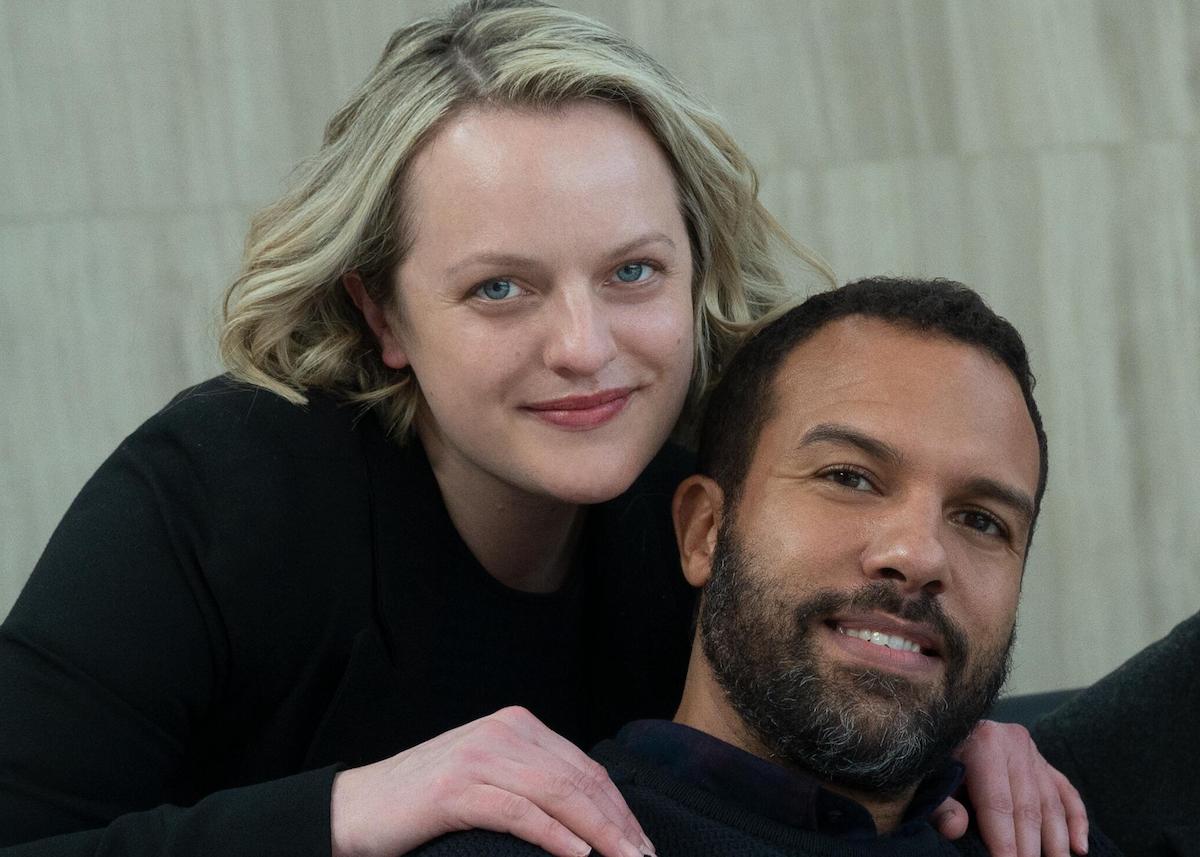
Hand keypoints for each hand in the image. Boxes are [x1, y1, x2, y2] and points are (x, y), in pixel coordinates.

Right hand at [330, 706, 654, 856]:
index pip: (584, 768)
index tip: (642, 843)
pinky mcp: (455, 787)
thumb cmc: (424, 803)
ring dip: (600, 834)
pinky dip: (555, 835)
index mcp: (516, 726)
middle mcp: (503, 731)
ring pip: (557, 794)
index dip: (619, 808)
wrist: (356, 809)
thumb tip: (590, 817)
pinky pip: (519, 811)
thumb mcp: (489, 779)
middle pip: (578, 780)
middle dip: (618, 825)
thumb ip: (533, 782)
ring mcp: (479, 756)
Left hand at [933, 719, 1087, 856]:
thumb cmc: (936, 758)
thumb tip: (955, 828)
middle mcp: (1015, 743)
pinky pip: (1068, 794)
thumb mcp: (930, 776)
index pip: (998, 804)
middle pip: (1028, 808)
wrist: (945, 729)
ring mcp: (1034, 752)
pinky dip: (1077, 822)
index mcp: (985, 743)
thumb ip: (941, 803)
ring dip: (1056, 843)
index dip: (1003, 841)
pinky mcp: (1045, 762)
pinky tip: (1078, 849)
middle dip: (1029, 848)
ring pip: (1052, 804)